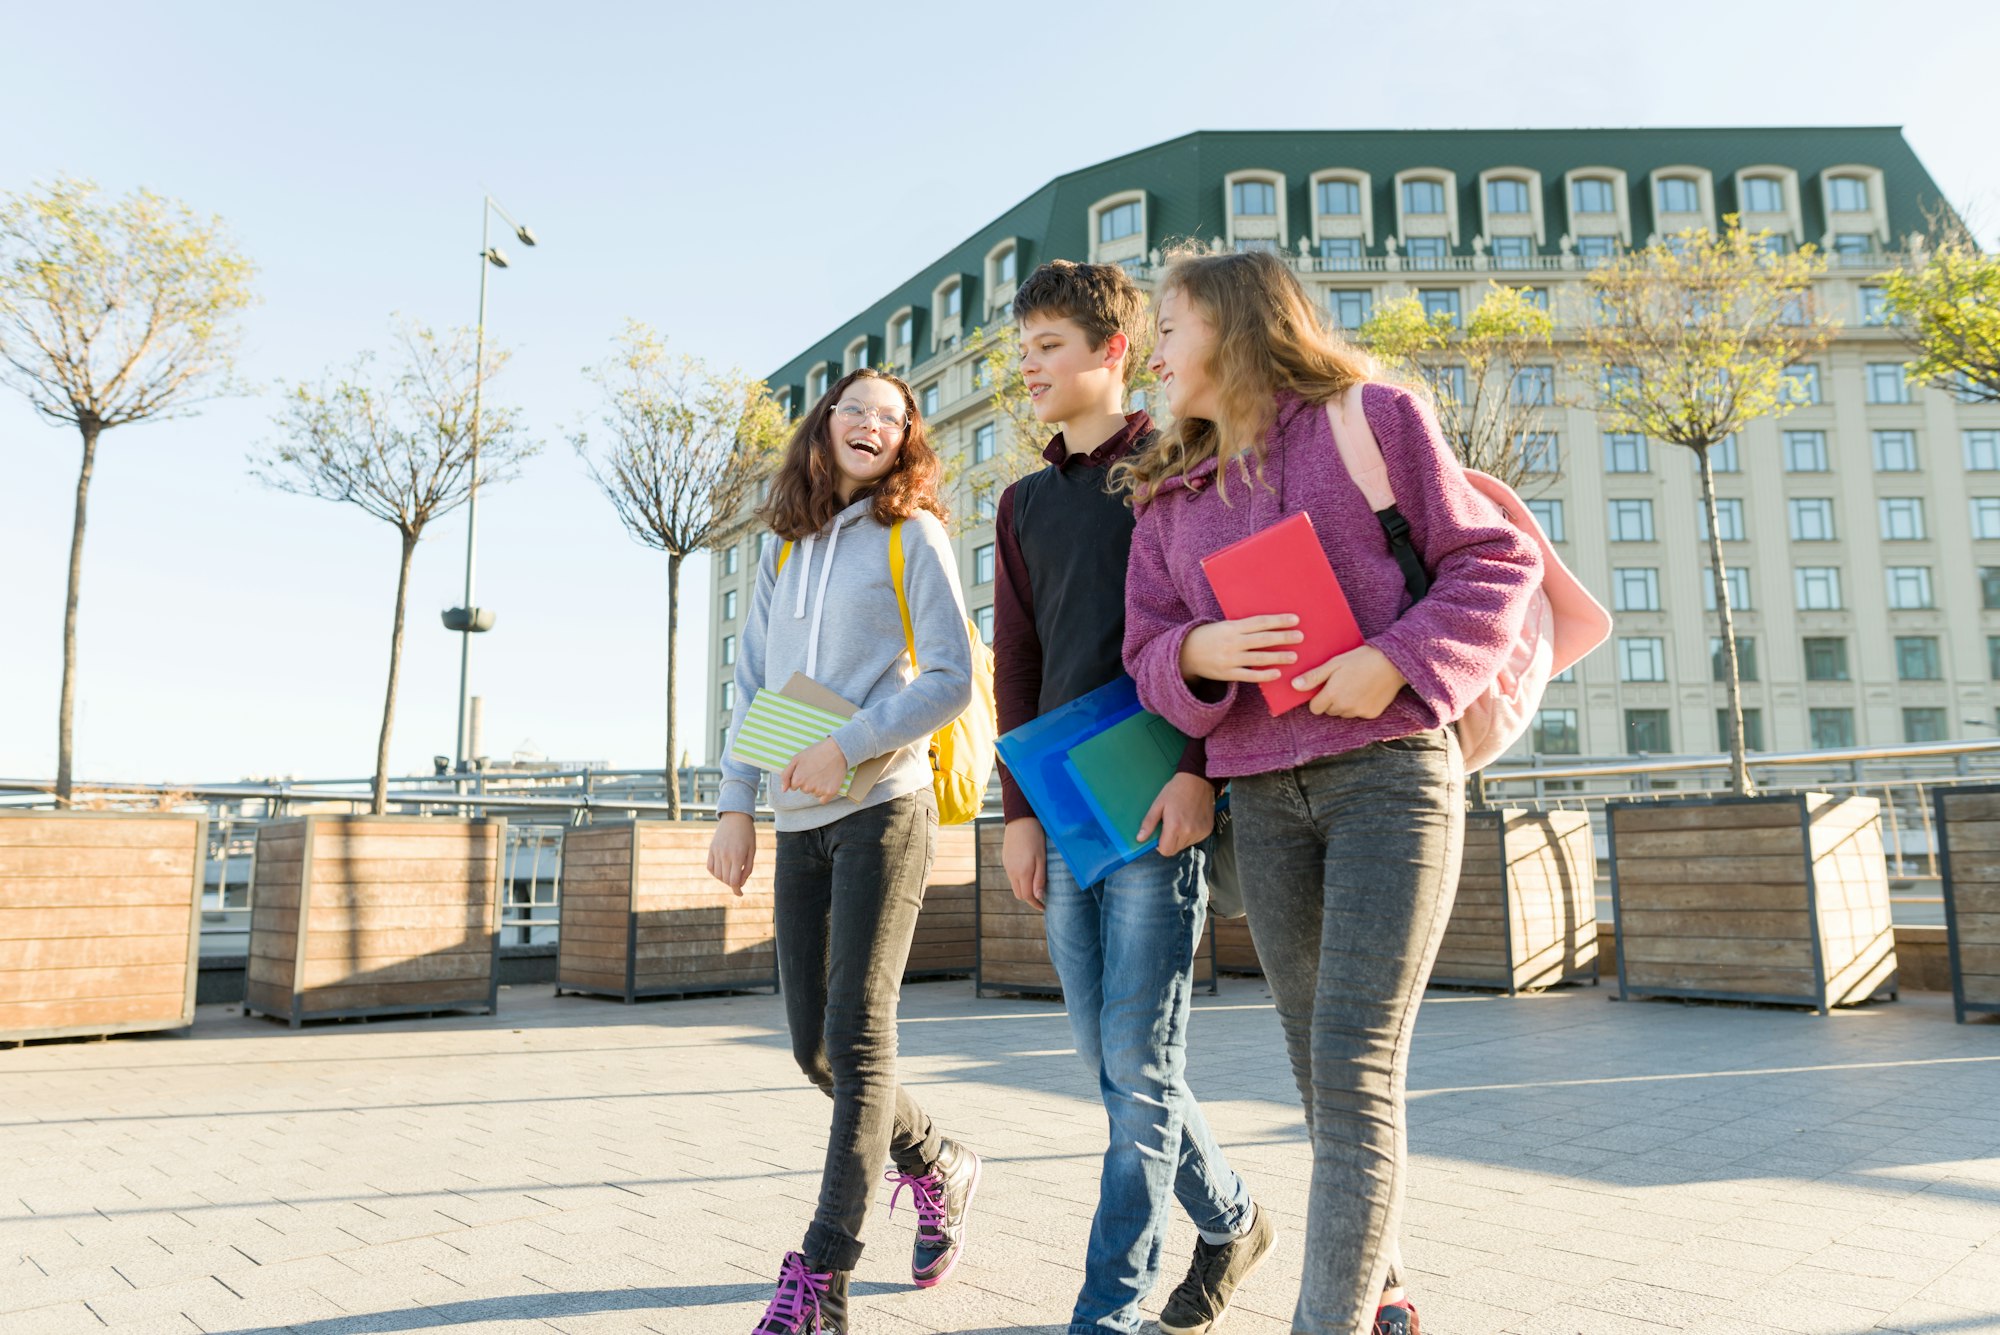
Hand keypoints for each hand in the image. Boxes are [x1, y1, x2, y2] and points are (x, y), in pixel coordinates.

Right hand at [706, 812, 756, 894]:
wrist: (735, 816)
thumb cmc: (747, 834)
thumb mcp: (752, 851)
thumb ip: (747, 868)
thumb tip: (740, 883)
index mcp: (738, 856)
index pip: (734, 881)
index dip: (737, 890)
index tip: (740, 894)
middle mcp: (725, 855)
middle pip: (726, 879)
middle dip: (733, 884)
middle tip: (739, 880)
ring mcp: (716, 852)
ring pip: (718, 875)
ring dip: (724, 878)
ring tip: (732, 873)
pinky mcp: (711, 849)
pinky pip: (710, 867)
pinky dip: (715, 873)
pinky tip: (722, 870)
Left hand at [780, 737, 849, 801]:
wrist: (837, 750)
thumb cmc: (815, 752)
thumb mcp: (796, 759)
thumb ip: (786, 775)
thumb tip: (783, 790)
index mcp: (797, 780)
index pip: (794, 786)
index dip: (800, 777)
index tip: (807, 769)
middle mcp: (807, 788)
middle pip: (804, 790)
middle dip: (808, 782)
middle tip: (816, 769)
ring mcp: (819, 790)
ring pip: (814, 794)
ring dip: (817, 787)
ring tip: (823, 773)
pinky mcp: (830, 792)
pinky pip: (823, 800)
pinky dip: (824, 794)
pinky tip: (827, 783)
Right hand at [1003, 817, 1046, 911]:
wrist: (1020, 820)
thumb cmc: (1035, 838)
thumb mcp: (1042, 858)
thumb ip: (1039, 878)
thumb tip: (1039, 897)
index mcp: (1022, 872)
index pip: (1027, 896)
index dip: (1036, 904)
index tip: (1044, 908)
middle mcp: (1012, 872)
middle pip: (1019, 894)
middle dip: (1030, 899)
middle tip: (1042, 898)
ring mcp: (1007, 866)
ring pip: (1014, 886)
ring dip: (1024, 889)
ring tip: (1036, 885)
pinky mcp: (1005, 860)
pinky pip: (1012, 876)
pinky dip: (1020, 880)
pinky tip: (1028, 873)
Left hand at [1138, 772, 1214, 857]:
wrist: (1198, 780)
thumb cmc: (1176, 790)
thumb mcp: (1158, 804)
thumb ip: (1149, 823)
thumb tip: (1140, 838)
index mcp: (1175, 827)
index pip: (1165, 851)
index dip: (1160, 846)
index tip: (1159, 836)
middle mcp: (1189, 832)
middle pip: (1175, 850)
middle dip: (1169, 842)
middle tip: (1169, 826)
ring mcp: (1200, 832)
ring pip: (1185, 845)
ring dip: (1180, 838)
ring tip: (1180, 820)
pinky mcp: (1207, 830)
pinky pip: (1195, 839)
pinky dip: (1190, 834)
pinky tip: (1190, 820)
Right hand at [1179, 615, 1302, 682]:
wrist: (1185, 654)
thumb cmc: (1210, 636)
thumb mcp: (1224, 626)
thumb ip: (1243, 626)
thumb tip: (1270, 625)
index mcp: (1231, 627)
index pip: (1259, 622)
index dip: (1278, 621)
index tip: (1295, 620)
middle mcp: (1231, 642)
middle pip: (1262, 639)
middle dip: (1283, 638)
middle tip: (1300, 637)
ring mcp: (1229, 659)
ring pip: (1258, 658)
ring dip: (1278, 657)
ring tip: (1294, 656)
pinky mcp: (1227, 674)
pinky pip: (1249, 675)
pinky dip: (1264, 675)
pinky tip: (1277, 673)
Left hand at [1291, 644, 1407, 719]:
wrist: (1392, 663)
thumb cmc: (1361, 659)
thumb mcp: (1334, 663)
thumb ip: (1314, 676)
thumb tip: (1294, 686)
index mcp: (1332, 694)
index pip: (1315, 708)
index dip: (1317, 698)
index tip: (1325, 688)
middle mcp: (1344, 707)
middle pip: (1329, 711)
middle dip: (1331, 700)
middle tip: (1341, 683)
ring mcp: (1359, 712)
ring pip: (1344, 713)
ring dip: (1345, 704)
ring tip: (1354, 685)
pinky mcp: (1371, 714)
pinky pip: (1359, 714)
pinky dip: (1360, 706)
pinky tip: (1366, 690)